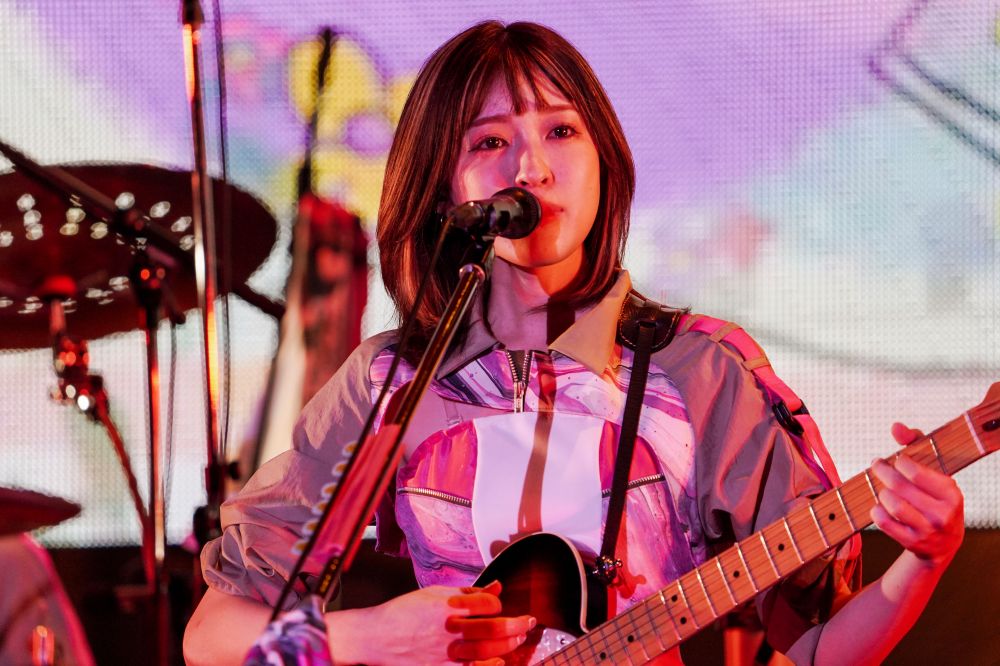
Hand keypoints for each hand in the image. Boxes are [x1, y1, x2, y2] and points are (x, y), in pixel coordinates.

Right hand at [338, 580, 534, 664]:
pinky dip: (490, 665)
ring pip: (488, 651)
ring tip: (518, 639)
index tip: (500, 606)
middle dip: (517, 625)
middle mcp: (449, 628)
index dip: (499, 604)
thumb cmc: (405, 613)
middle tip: (527, 622)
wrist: (378, 637)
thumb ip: (467, 592)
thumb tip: (496, 587)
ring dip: (509, 644)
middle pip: (495, 628)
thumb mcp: (435, 593)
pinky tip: (500, 660)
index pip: (489, 604)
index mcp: (448, 605)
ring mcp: (446, 651)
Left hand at [870, 422, 964, 568]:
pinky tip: (879, 506)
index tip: (895, 461)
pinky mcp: (912, 542)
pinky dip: (877, 511)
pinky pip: (884, 522)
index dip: (899, 463)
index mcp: (950, 493)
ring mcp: (927, 530)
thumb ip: (916, 443)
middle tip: (877, 466)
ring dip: (881, 493)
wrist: (943, 542)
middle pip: (899, 486)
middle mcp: (941, 513)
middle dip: (882, 472)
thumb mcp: (935, 472)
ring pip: (892, 504)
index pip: (915, 472)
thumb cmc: (935, 497)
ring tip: (883, 489)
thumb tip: (895, 426)